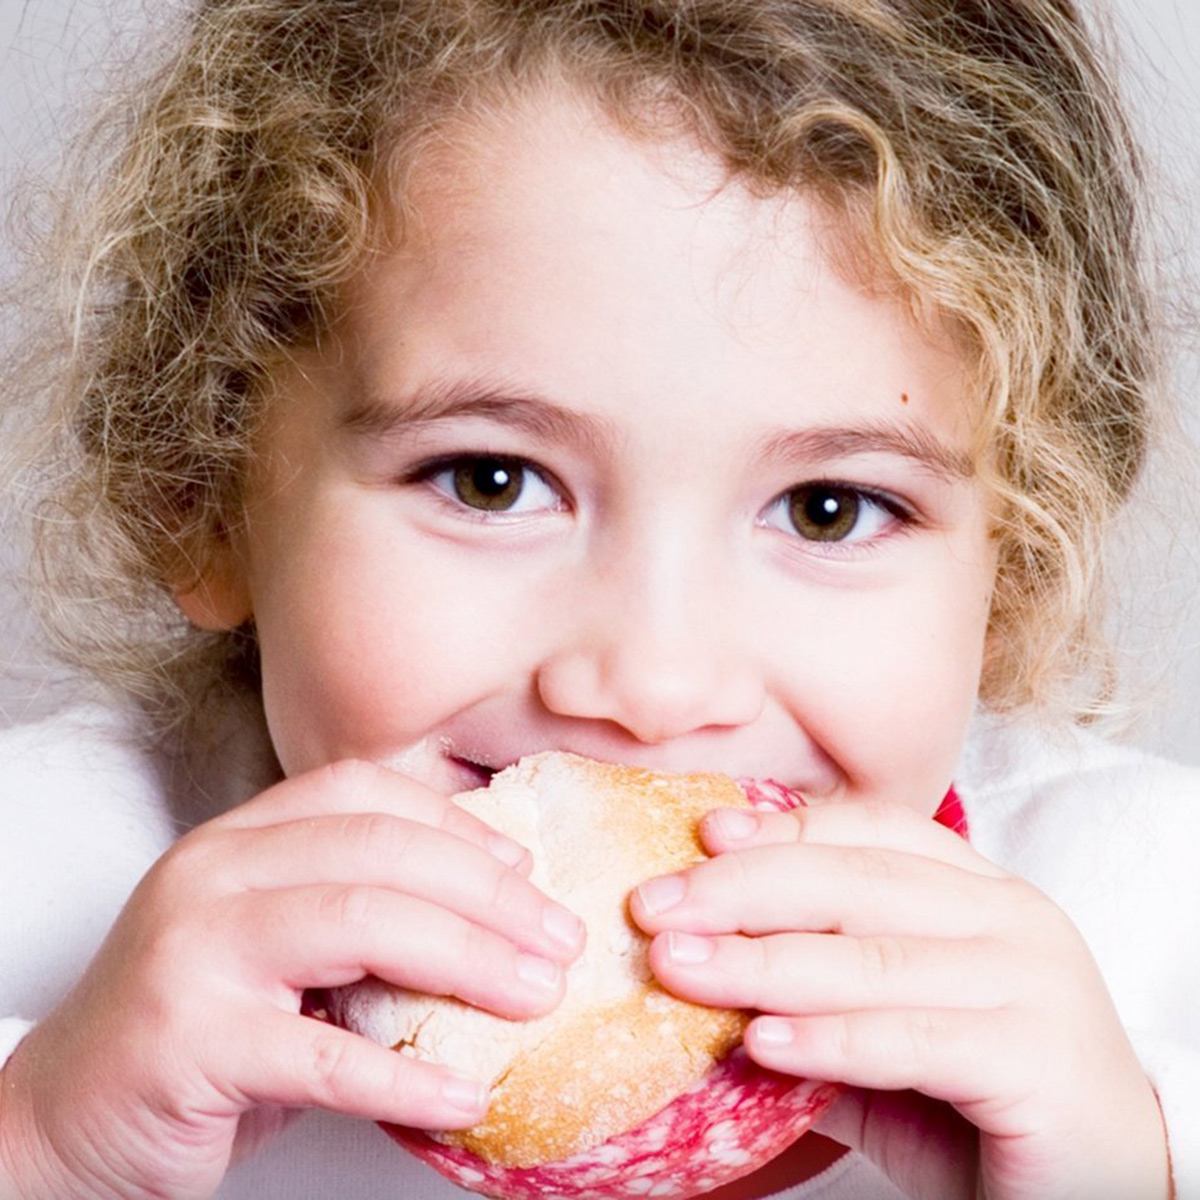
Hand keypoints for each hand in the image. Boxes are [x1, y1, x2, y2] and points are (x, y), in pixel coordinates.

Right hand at [0, 759, 583, 1198]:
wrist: (63, 1114)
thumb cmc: (196, 1026)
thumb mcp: (276, 946)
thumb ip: (360, 916)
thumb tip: (500, 912)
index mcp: (239, 838)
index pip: (363, 793)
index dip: (458, 825)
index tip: (527, 870)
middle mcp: (213, 873)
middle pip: (380, 853)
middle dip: (489, 895)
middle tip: (559, 941)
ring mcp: (195, 950)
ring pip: (361, 924)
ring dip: (470, 960)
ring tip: (539, 997)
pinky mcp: (188, 1041)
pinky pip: (322, 1054)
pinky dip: (407, 1076)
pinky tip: (466, 1094)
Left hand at [630, 800, 1169, 1199]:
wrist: (1102, 1191)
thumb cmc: (978, 1103)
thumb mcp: (882, 1031)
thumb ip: (810, 991)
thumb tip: (696, 953)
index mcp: (978, 889)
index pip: (869, 832)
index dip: (782, 829)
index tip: (702, 836)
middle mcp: (1012, 915)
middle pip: (855, 881)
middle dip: (742, 890)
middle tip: (654, 907)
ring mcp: (1034, 981)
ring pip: (871, 956)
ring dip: (761, 962)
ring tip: (680, 966)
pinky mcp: (1041, 1058)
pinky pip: (910, 1039)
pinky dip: (827, 1038)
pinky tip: (758, 1041)